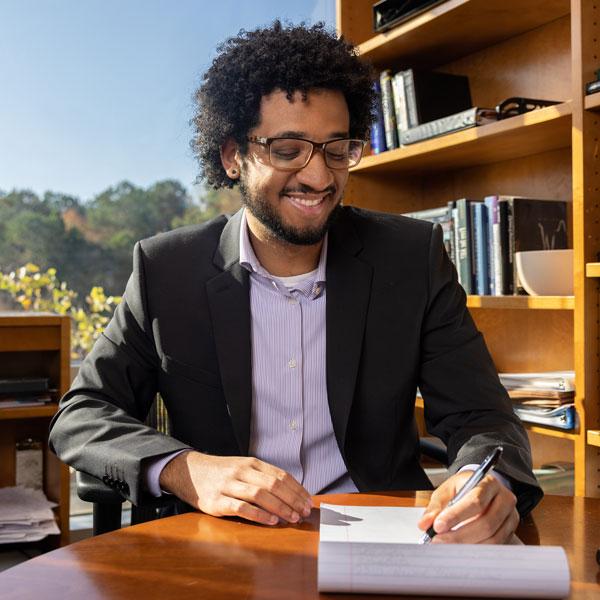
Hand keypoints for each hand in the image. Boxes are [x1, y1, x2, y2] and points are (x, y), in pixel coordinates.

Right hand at [159, 450, 311, 525]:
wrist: (189, 471)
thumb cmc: (221, 472)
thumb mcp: (243, 467)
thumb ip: (262, 477)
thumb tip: (291, 492)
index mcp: (251, 463)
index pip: (280, 475)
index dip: (297, 489)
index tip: (308, 501)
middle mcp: (241, 471)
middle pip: (273, 485)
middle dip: (292, 500)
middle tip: (303, 512)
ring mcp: (228, 485)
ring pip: (259, 494)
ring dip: (279, 507)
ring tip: (292, 518)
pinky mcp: (216, 501)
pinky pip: (240, 508)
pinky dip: (258, 514)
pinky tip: (270, 521)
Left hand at [418, 471, 518, 543]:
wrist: (480, 488)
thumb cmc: (464, 488)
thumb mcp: (447, 490)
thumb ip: (435, 507)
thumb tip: (424, 524)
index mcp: (489, 483)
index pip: (475, 502)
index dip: (456, 516)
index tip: (438, 526)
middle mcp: (505, 499)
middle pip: (486, 523)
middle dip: (459, 535)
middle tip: (438, 540)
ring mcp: (510, 517)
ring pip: (492, 537)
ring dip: (467, 545)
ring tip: (447, 545)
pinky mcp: (510, 531)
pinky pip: (496, 545)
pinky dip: (477, 549)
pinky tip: (461, 549)